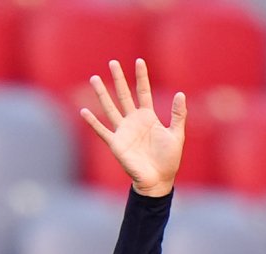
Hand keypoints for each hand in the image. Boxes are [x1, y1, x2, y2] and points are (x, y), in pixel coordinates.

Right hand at [81, 59, 184, 196]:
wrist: (159, 179)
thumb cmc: (169, 159)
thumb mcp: (177, 134)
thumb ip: (178, 115)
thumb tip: (181, 93)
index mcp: (148, 117)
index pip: (143, 92)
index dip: (142, 77)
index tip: (139, 61)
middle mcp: (134, 121)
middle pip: (124, 95)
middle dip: (119, 79)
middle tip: (112, 62)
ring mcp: (123, 131)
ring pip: (110, 108)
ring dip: (102, 94)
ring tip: (94, 78)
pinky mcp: (116, 143)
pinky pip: (102, 130)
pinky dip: (93, 122)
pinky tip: (84, 111)